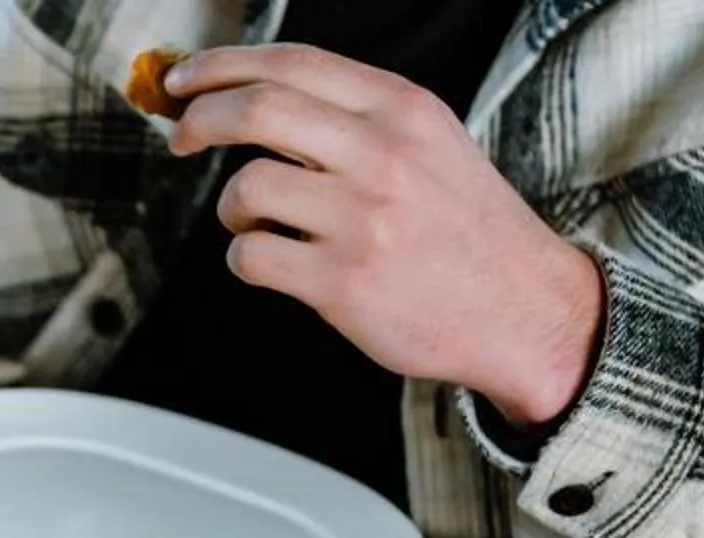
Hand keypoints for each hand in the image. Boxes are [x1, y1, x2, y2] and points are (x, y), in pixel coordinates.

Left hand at [166, 44, 603, 427]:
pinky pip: (250, 255)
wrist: (522, 307)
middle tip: (180, 138)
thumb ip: (354, 119)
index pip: (294, 64)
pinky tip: (271, 261)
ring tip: (254, 221)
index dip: (223, 66)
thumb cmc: (464, 229)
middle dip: (199, 119)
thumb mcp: (428, 144)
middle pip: (258, 109)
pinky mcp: (342, 280)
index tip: (184, 80)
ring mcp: (363, 218)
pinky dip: (244, 256)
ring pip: (246, 185)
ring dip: (230, 206)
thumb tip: (257, 101)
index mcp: (402, 109)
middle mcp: (383, 154)